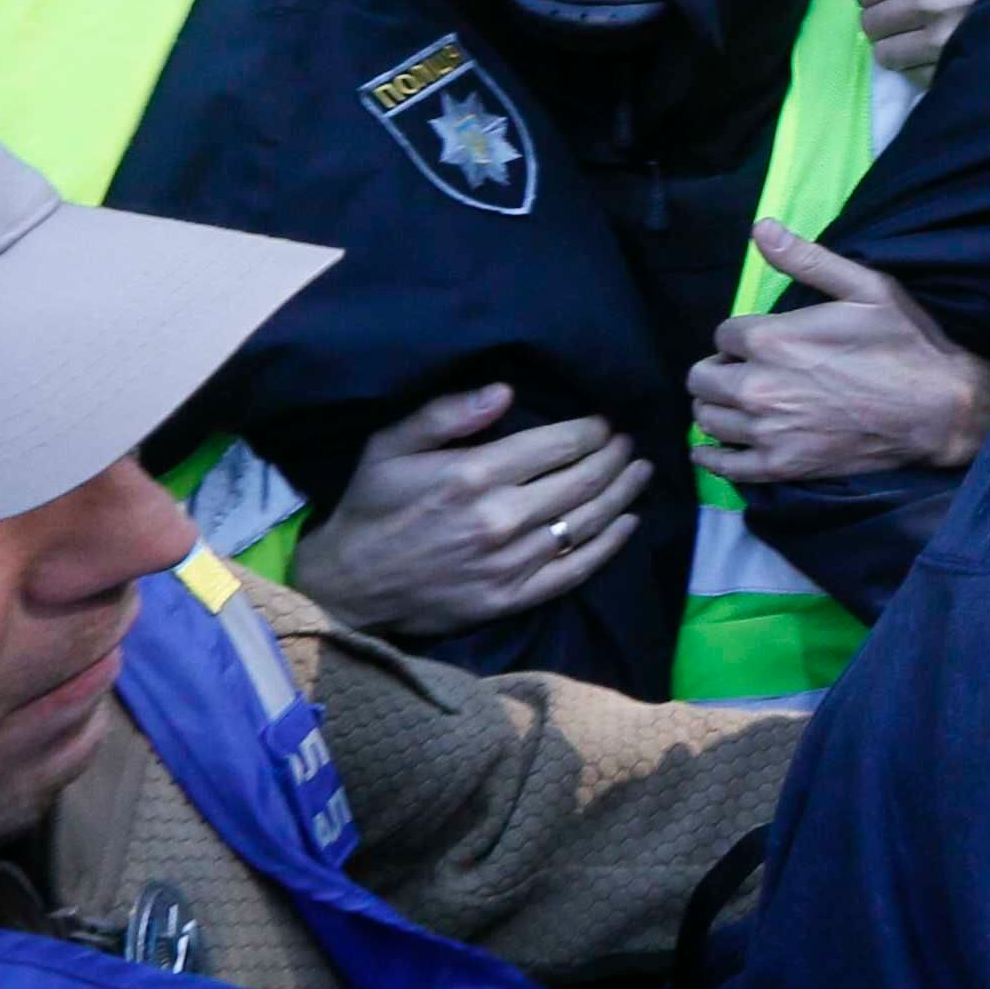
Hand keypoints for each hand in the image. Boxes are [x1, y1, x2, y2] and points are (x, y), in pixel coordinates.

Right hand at [289, 384, 649, 637]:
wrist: (350, 584)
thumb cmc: (372, 506)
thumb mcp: (390, 447)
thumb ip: (446, 413)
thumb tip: (504, 391)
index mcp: (473, 476)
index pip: (558, 445)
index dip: (592, 431)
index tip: (606, 422)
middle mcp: (500, 519)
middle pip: (582, 480)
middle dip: (614, 456)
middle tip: (629, 442)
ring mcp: (510, 562)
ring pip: (587, 522)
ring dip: (622, 493)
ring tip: (640, 471)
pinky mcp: (512, 597)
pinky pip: (576, 569)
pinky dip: (610, 543)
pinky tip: (628, 522)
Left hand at [691, 221, 989, 479]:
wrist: (940, 409)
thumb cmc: (905, 343)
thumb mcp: (866, 288)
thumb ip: (808, 259)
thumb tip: (760, 228)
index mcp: (771, 339)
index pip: (723, 333)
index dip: (741, 335)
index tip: (763, 340)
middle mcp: (758, 386)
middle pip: (702, 377)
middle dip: (719, 367)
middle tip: (746, 369)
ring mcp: (768, 431)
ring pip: (708, 417)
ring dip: (716, 405)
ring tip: (739, 401)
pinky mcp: (782, 465)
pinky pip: (725, 466)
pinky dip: (711, 456)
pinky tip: (712, 446)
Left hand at [833, 0, 987, 81]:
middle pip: (870, 22)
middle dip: (883, 17)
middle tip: (908, 12)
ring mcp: (944, 38)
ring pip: (885, 53)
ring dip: (897, 44)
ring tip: (920, 33)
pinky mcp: (954, 66)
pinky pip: (910, 74)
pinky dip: (917, 64)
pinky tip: (936, 49)